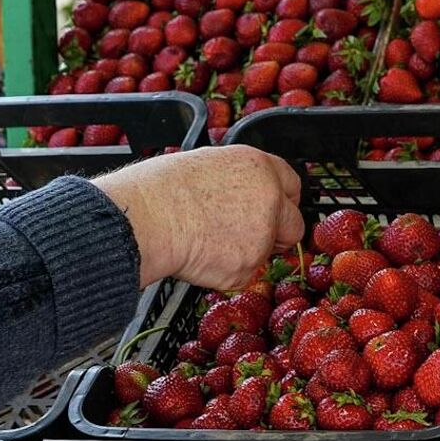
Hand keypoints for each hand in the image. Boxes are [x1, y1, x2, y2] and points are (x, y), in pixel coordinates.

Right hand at [93, 146, 304, 291]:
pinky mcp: (247, 266)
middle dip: (276, 236)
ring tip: (205, 242)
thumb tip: (240, 196)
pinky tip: (200, 256)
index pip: (292, 185)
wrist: (146, 218)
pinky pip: (241, 275)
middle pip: (293, 226)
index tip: (276, 211)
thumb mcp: (206, 164)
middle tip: (247, 238)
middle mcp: (269, 199)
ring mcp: (261, 234)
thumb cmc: (160, 189)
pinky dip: (224, 273)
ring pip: (264, 254)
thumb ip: (236, 181)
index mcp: (258, 166)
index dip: (282, 202)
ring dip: (244, 254)